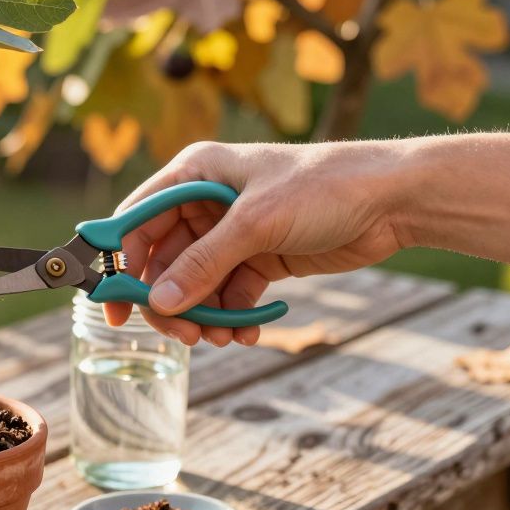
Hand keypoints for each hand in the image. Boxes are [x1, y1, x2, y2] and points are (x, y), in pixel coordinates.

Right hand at [104, 141, 408, 345]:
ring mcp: (232, 233)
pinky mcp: (259, 259)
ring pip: (194, 284)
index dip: (120, 262)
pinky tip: (244, 331)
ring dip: (201, 314)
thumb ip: (203, 264)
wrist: (394, 199)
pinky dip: (231, 316)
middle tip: (181, 334)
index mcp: (195, 173)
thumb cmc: (324, 187)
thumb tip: (159, 302)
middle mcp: (206, 203)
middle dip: (168, 300)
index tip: (114, 304)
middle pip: (162, 260)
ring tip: (219, 336)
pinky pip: (228, 294)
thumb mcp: (256, 224)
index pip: (138, 220)